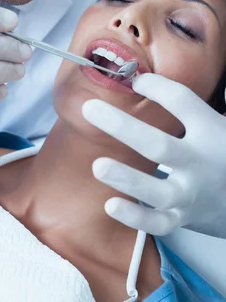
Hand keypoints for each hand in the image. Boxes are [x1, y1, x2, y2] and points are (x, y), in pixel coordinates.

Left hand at [82, 73, 225, 237]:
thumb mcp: (213, 125)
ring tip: (98, 166)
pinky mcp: (182, 217)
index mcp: (209, 130)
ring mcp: (191, 193)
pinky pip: (159, 222)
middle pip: (159, 145)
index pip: (182, 102)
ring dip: (127, 178)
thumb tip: (138, 80)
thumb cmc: (220, 154)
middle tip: (90, 109)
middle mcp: (200, 162)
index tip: (133, 80)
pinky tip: (110, 205)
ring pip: (158, 191)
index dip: (157, 88)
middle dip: (123, 127)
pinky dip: (136, 217)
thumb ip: (185, 109)